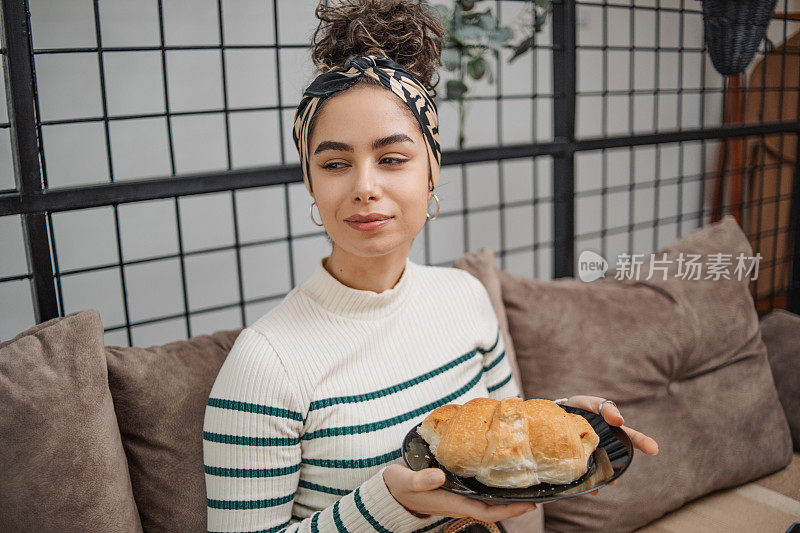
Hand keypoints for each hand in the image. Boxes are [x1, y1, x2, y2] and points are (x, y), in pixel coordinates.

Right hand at [383, 464, 537, 521]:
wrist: (389, 492)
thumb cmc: (398, 486)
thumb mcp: (405, 480)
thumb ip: (420, 479)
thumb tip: (439, 475)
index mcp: (451, 503)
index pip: (486, 512)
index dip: (509, 510)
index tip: (529, 504)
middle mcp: (459, 504)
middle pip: (493, 509)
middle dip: (516, 504)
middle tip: (537, 492)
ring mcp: (458, 499)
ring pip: (488, 502)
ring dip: (506, 496)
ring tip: (524, 483)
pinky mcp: (455, 492)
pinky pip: (479, 495)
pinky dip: (493, 489)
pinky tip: (499, 477)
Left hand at [563, 395, 658, 495]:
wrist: (552, 416)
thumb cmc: (578, 408)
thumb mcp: (590, 403)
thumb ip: (605, 408)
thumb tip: (620, 420)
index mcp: (613, 433)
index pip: (631, 439)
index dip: (644, 443)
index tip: (654, 449)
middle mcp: (605, 447)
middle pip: (615, 461)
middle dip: (615, 472)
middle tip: (613, 481)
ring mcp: (591, 456)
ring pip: (600, 471)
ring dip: (600, 479)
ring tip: (599, 485)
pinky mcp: (577, 462)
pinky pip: (583, 475)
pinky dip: (585, 482)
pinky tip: (584, 488)